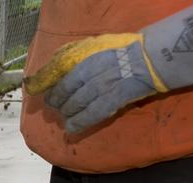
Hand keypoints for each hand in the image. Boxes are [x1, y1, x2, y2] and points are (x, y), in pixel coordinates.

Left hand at [25, 1, 192, 136]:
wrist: (155, 57)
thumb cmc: (126, 49)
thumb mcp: (97, 44)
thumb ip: (76, 54)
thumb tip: (55, 65)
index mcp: (86, 54)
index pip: (55, 70)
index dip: (43, 83)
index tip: (37, 90)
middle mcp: (90, 70)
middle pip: (63, 91)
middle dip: (56, 101)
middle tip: (56, 106)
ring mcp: (102, 85)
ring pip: (75, 104)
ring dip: (67, 113)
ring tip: (66, 116)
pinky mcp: (114, 99)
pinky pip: (91, 114)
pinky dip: (78, 123)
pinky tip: (71, 128)